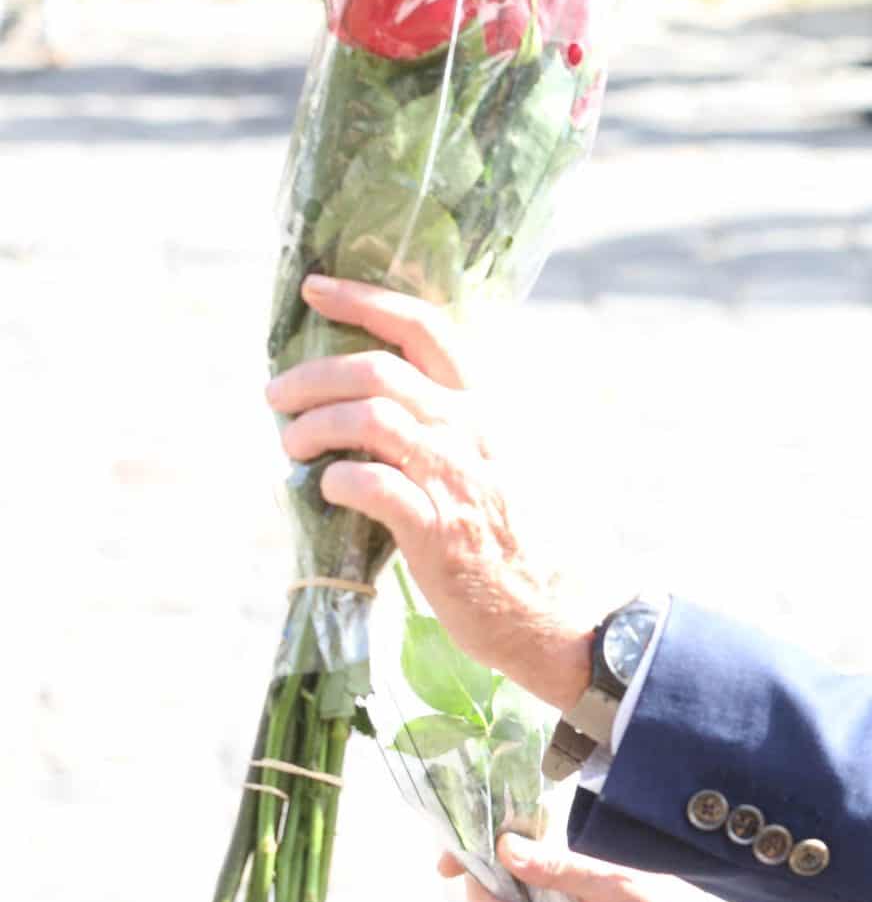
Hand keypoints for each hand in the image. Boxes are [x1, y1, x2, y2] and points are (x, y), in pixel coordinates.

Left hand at [266, 275, 589, 709]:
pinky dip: (336, 478)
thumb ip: (466, 423)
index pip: (428, 327)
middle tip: (277, 392)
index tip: (317, 288)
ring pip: (369, 418)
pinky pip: (371, 484)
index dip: (365, 299)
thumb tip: (403, 398)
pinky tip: (330, 487)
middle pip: (381, 368)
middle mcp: (476, 430)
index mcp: (492, 405)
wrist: (564, 612)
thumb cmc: (530, 539)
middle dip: (313, 373)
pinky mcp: (438, 531)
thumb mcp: (512, 459)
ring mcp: (459, 479)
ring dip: (313, 426)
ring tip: (293, 445)